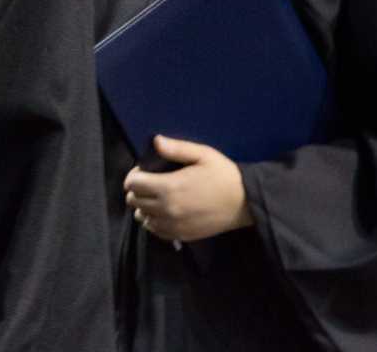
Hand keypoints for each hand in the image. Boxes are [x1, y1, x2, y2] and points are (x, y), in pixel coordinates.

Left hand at [123, 136, 253, 243]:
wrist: (244, 203)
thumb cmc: (223, 175)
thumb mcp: (202, 154)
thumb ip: (176, 148)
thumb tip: (155, 141)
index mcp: (169, 187)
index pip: (132, 184)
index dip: (133, 175)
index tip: (144, 170)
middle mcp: (166, 209)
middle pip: (133, 201)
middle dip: (137, 190)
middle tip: (150, 182)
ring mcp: (172, 225)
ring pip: (142, 217)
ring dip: (144, 206)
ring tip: (157, 197)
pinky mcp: (180, 235)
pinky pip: (155, 230)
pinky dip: (154, 220)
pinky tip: (165, 211)